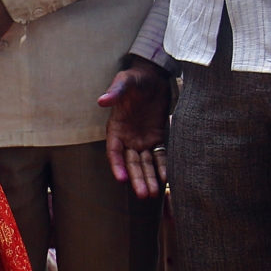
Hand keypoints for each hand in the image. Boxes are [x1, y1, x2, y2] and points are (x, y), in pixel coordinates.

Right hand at [97, 56, 171, 197]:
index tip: (122, 179)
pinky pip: (160, 155)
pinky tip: (168, 178)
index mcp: (116, 128)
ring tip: (153, 193)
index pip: (114, 151)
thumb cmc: (136, 78)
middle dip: (137, 178)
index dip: (117, 165)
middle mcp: (128, 138)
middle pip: (131, 163)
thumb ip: (115, 91)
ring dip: (149, 178)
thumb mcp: (125, 81)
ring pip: (145, 163)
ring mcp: (142, 140)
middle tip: (143, 194)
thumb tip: (102, 101)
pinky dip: (163, 166)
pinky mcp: (157, 137)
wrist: (154, 75)